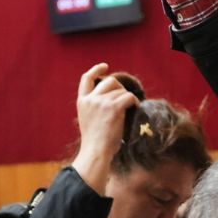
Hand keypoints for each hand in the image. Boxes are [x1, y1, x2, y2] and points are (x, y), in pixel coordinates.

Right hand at [71, 63, 137, 195]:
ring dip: (127, 98)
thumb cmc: (95, 142)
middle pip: (109, 81)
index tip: (105, 66)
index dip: (96, 70)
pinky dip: (134, 102)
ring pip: (121, 90)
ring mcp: (101, 102)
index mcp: (82, 102)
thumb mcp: (88, 120)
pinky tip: (135, 109)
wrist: (96, 151)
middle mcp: (90, 99)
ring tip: (130, 109)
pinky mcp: (113, 107)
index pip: (86, 78)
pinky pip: (129, 97)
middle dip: (119, 87)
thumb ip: (94, 107)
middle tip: (124, 99)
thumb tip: (112, 99)